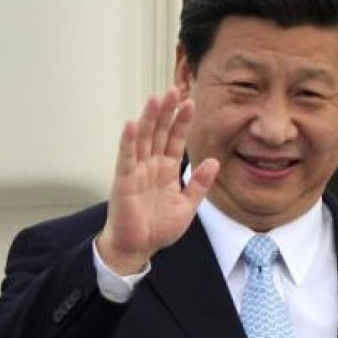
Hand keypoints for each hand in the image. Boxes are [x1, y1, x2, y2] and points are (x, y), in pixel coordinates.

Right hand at [96, 88, 218, 274]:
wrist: (139, 247)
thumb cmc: (159, 227)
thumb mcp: (188, 205)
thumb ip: (200, 184)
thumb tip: (214, 161)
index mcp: (167, 170)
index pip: (175, 140)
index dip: (182, 122)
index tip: (190, 102)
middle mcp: (151, 166)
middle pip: (159, 133)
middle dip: (167, 112)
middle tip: (174, 89)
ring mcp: (137, 171)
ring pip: (144, 139)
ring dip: (149, 119)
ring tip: (156, 98)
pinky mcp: (124, 181)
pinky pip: (127, 158)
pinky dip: (129, 141)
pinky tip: (132, 124)